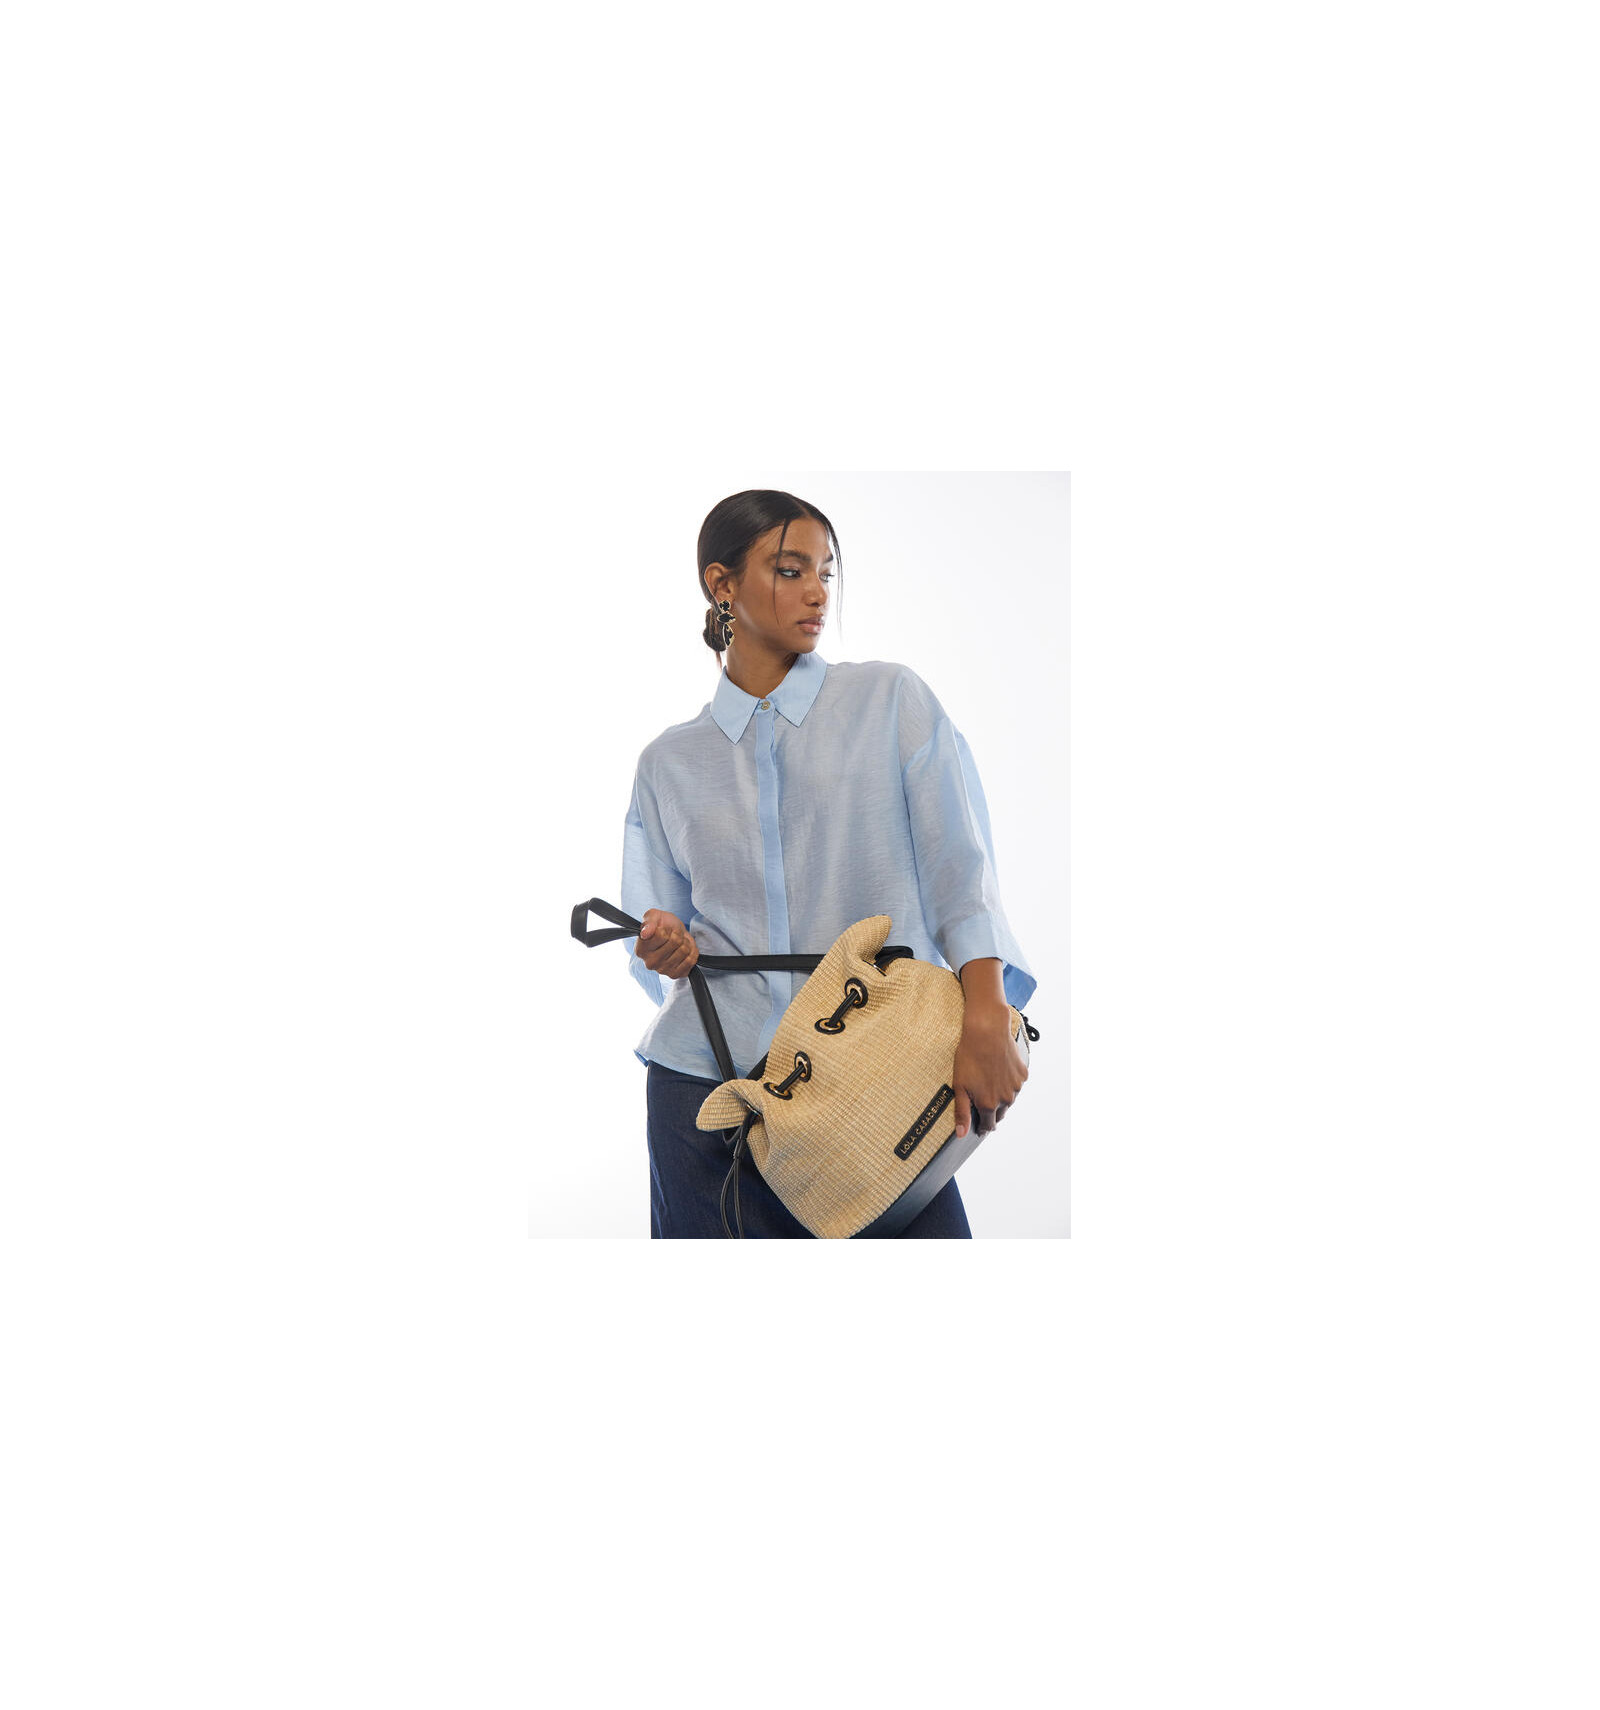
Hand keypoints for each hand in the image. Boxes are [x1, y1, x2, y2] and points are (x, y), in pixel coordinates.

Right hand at [635, 909, 699, 980]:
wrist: (675, 934)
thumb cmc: (662, 925)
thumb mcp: (653, 916)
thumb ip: (649, 922)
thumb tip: (645, 933)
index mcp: (640, 949)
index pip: (661, 935)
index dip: (667, 929)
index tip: (664, 930)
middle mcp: (649, 963)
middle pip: (675, 942)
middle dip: (677, 934)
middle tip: (673, 936)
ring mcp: (662, 971)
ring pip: (684, 950)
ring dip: (685, 943)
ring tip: (678, 943)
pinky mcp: (675, 975)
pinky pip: (691, 960)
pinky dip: (691, 952)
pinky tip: (684, 952)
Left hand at [951, 1010, 1027, 1138]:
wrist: (987, 1031)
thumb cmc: (969, 1057)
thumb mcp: (959, 1086)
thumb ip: (962, 1112)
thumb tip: (961, 1134)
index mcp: (989, 1104)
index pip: (988, 1125)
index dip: (983, 1127)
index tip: (979, 1127)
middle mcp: (1005, 1099)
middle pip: (1000, 1114)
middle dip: (992, 1112)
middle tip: (982, 1103)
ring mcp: (1016, 1087)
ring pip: (1009, 1100)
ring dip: (1001, 1097)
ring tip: (990, 1085)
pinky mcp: (1023, 1074)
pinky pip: (1016, 1085)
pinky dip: (1009, 1083)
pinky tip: (999, 1072)